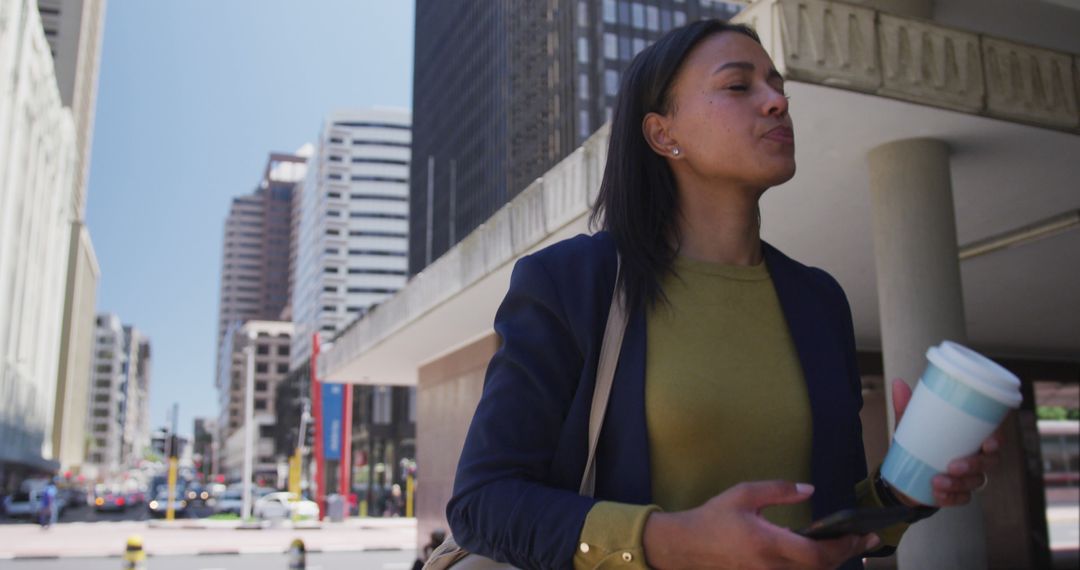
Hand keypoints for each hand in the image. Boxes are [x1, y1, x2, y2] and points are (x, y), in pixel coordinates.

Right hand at [643, 481, 878, 568]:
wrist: (687, 546)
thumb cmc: (714, 517)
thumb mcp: (744, 494)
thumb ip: (779, 490)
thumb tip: (810, 490)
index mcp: (768, 543)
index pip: (816, 555)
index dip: (843, 548)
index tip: (861, 535)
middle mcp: (772, 566)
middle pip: (822, 569)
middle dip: (849, 554)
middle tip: (869, 539)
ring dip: (834, 561)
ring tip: (852, 545)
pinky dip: (817, 566)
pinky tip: (825, 553)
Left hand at [891, 379, 1001, 506]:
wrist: (904, 473)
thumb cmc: (919, 441)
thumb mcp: (912, 424)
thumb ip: (907, 406)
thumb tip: (898, 383)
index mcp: (973, 438)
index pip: (995, 438)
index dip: (997, 441)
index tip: (988, 443)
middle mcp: (978, 458)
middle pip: (990, 463)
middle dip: (975, 465)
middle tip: (953, 465)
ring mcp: (970, 477)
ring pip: (976, 482)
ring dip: (959, 484)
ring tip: (937, 481)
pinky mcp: (958, 493)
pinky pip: (962, 499)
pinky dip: (951, 498)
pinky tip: (938, 495)